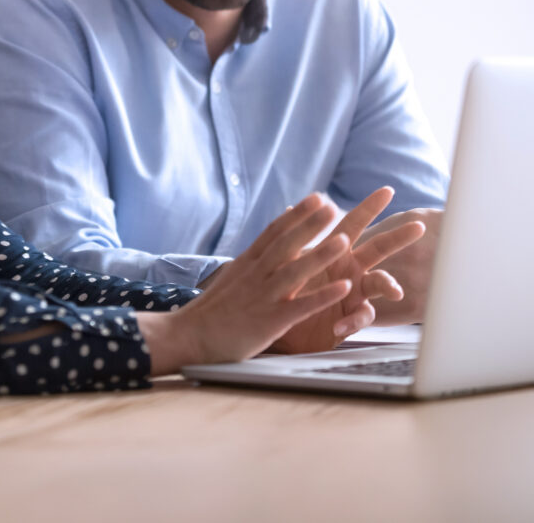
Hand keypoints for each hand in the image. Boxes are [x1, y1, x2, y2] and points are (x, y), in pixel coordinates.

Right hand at [138, 195, 357, 372]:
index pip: (274, 232)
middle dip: (310, 224)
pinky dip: (323, 296)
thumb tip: (264, 243)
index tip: (317, 198)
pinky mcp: (269, 321)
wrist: (189, 336)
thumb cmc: (212, 310)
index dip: (297, 214)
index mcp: (247, 263)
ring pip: (295, 271)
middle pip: (286, 244)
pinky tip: (344, 288)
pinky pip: (301, 306)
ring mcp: (263, 296)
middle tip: (332, 205)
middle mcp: (255, 274)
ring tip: (344, 240)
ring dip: (320, 255)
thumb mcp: (232, 277)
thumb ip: (251, 261)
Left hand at [270, 187, 425, 352]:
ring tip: (395, 291)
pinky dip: (352, 321)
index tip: (387, 190)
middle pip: (379, 248)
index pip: (354, 224)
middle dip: (398, 237)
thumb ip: (296, 239)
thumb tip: (291, 208)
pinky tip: (339, 326)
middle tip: (419, 226)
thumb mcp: (289, 261)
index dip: (369, 208)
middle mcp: (350, 268)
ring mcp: (354, 292)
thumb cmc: (289, 288)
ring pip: (381, 283)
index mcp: (335, 250)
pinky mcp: (350, 317)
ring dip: (388, 284)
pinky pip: (360, 317)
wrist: (279, 323)